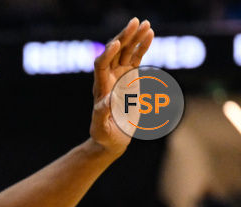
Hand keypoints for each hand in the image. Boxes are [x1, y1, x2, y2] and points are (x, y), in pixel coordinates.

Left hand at [90, 17, 154, 154]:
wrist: (112, 138)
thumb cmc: (104, 135)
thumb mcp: (101, 127)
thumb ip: (102, 114)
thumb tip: (109, 99)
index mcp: (101, 88)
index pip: (101, 65)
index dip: (108, 54)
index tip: (117, 43)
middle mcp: (109, 78)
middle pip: (114, 52)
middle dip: (124, 37)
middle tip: (134, 22)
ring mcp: (119, 76)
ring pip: (126, 51)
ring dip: (135, 37)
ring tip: (145, 23)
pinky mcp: (130, 77)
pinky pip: (136, 57)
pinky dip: (142, 46)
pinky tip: (150, 33)